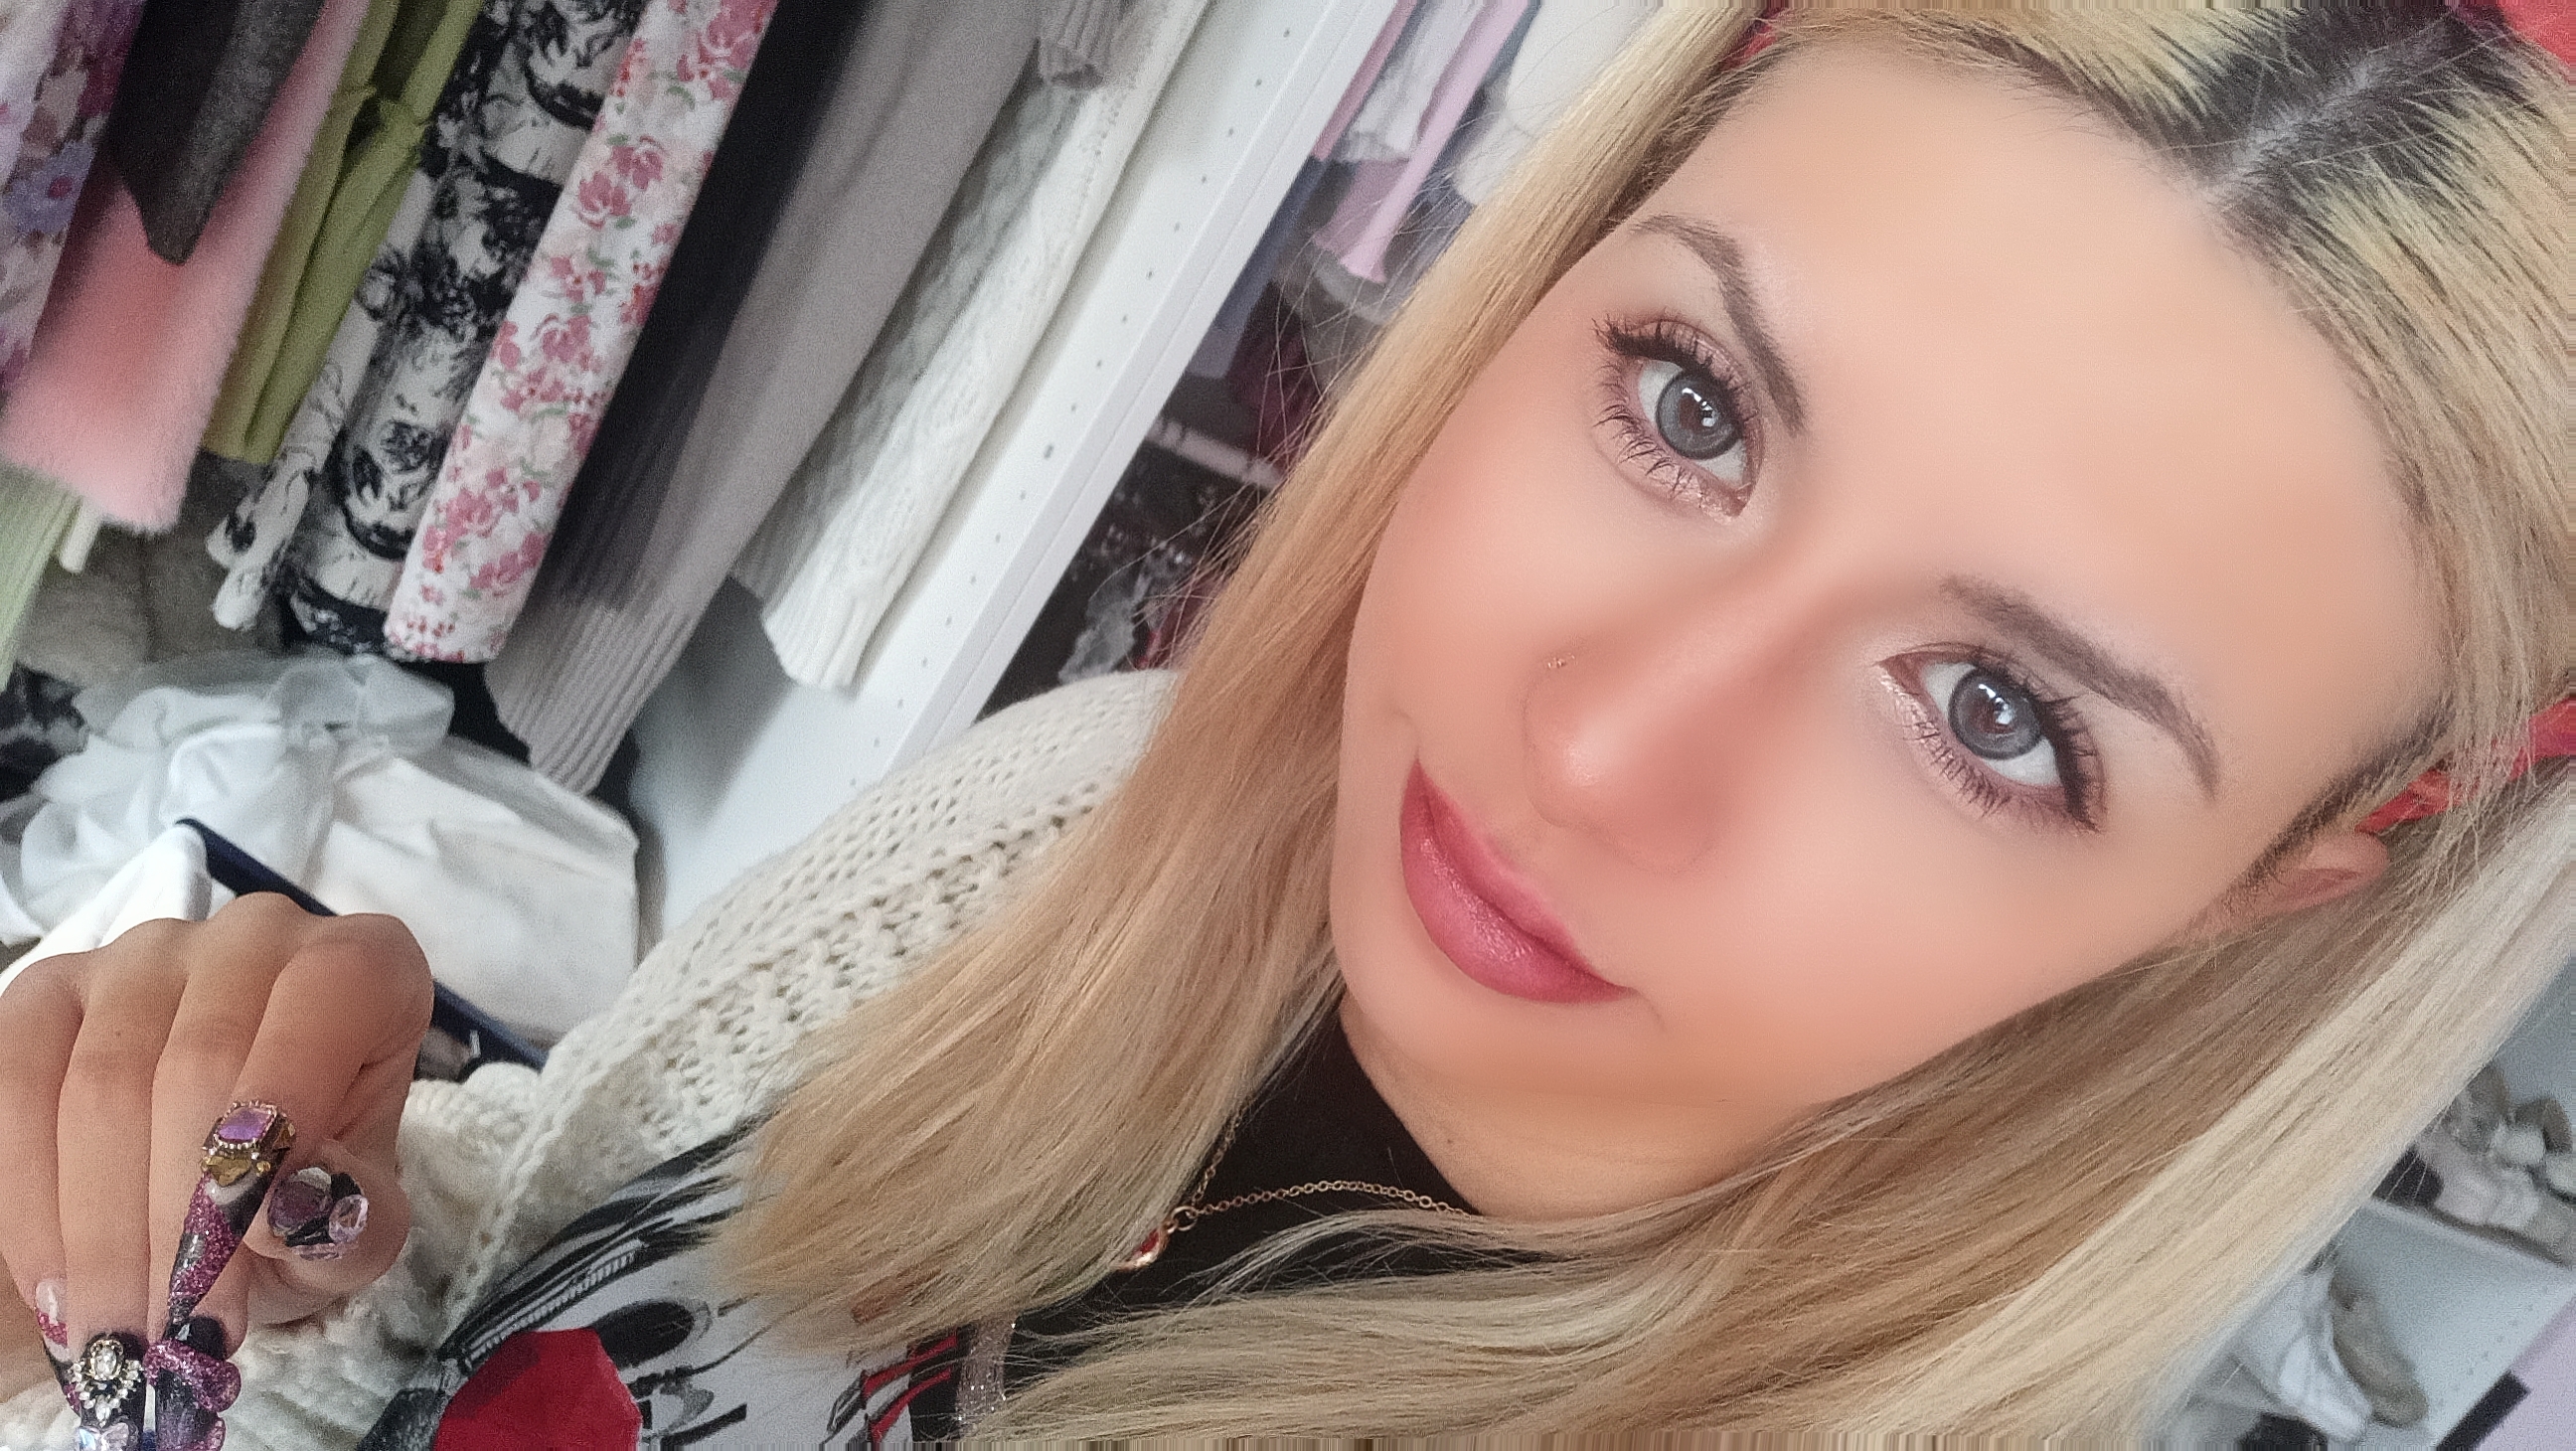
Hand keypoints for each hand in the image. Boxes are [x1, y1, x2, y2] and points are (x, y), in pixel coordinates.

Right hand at [0, 894, 430, 1447]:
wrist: (231, 1200)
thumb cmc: (310, 1197)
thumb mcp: (362, 1226)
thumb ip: (357, 1219)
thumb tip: (294, 1207)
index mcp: (363, 965)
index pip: (330, 997)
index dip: (285, 1114)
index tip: (246, 1239)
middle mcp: (257, 937)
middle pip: (201, 1059)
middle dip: (179, 1216)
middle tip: (173, 1332)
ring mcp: (143, 958)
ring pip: (102, 1079)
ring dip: (100, 1227)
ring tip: (118, 1333)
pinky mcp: (48, 994)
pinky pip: (16, 1078)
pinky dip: (29, 1195)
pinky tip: (54, 1282)